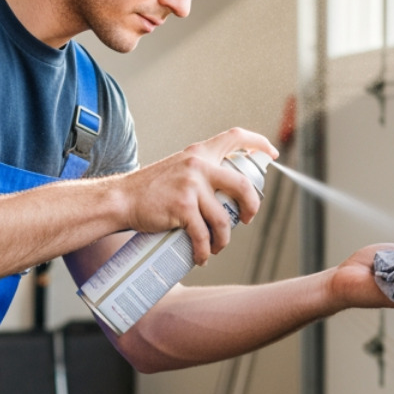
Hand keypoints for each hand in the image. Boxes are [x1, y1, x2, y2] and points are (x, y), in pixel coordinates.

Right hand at [116, 127, 278, 264]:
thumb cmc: (149, 189)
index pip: (235, 137)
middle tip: (246, 219)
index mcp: (199, 153)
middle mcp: (198, 165)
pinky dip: (205, 251)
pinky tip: (202, 256)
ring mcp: (191, 186)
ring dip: (224, 239)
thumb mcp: (177, 169)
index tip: (272, 154)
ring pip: (224, 219)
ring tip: (216, 247)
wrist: (121, 199)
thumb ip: (198, 173)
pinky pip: (204, 235)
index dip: (259, 142)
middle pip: (243, 186)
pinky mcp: (183, 208)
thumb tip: (224, 191)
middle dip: (252, 208)